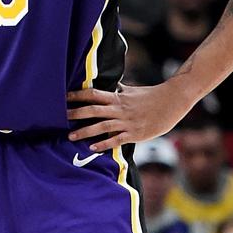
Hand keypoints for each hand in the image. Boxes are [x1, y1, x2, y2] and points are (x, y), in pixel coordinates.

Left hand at [65, 83, 196, 151]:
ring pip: (102, 126)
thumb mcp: (133, 91)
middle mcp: (120, 109)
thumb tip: (112, 85)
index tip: (63, 97)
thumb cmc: (152, 95)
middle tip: (59, 118)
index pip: (93, 94)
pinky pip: (117, 140)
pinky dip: (104, 144)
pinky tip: (93, 148)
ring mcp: (127, 122)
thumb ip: (120, 90)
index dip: (77, 95)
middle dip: (76, 114)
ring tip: (71, 136)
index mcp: (118, 97)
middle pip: (93, 110)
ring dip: (85, 131)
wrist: (173, 101)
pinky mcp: (135, 133)